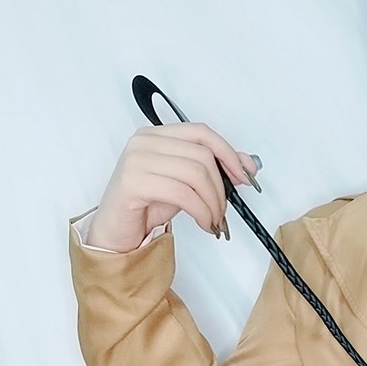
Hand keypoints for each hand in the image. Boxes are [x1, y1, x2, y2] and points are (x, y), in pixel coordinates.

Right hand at [85, 123, 259, 251]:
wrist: (117, 232)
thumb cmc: (147, 206)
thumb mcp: (187, 184)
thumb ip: (213, 170)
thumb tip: (249, 164)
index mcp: (156, 135)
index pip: (201, 133)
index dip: (228, 153)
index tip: (245, 175)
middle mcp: (144, 141)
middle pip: (202, 155)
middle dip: (221, 187)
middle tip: (223, 210)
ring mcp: (136, 159)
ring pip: (195, 174)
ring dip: (213, 202)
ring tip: (213, 219)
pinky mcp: (133, 182)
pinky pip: (182, 193)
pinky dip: (201, 211)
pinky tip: (204, 222)